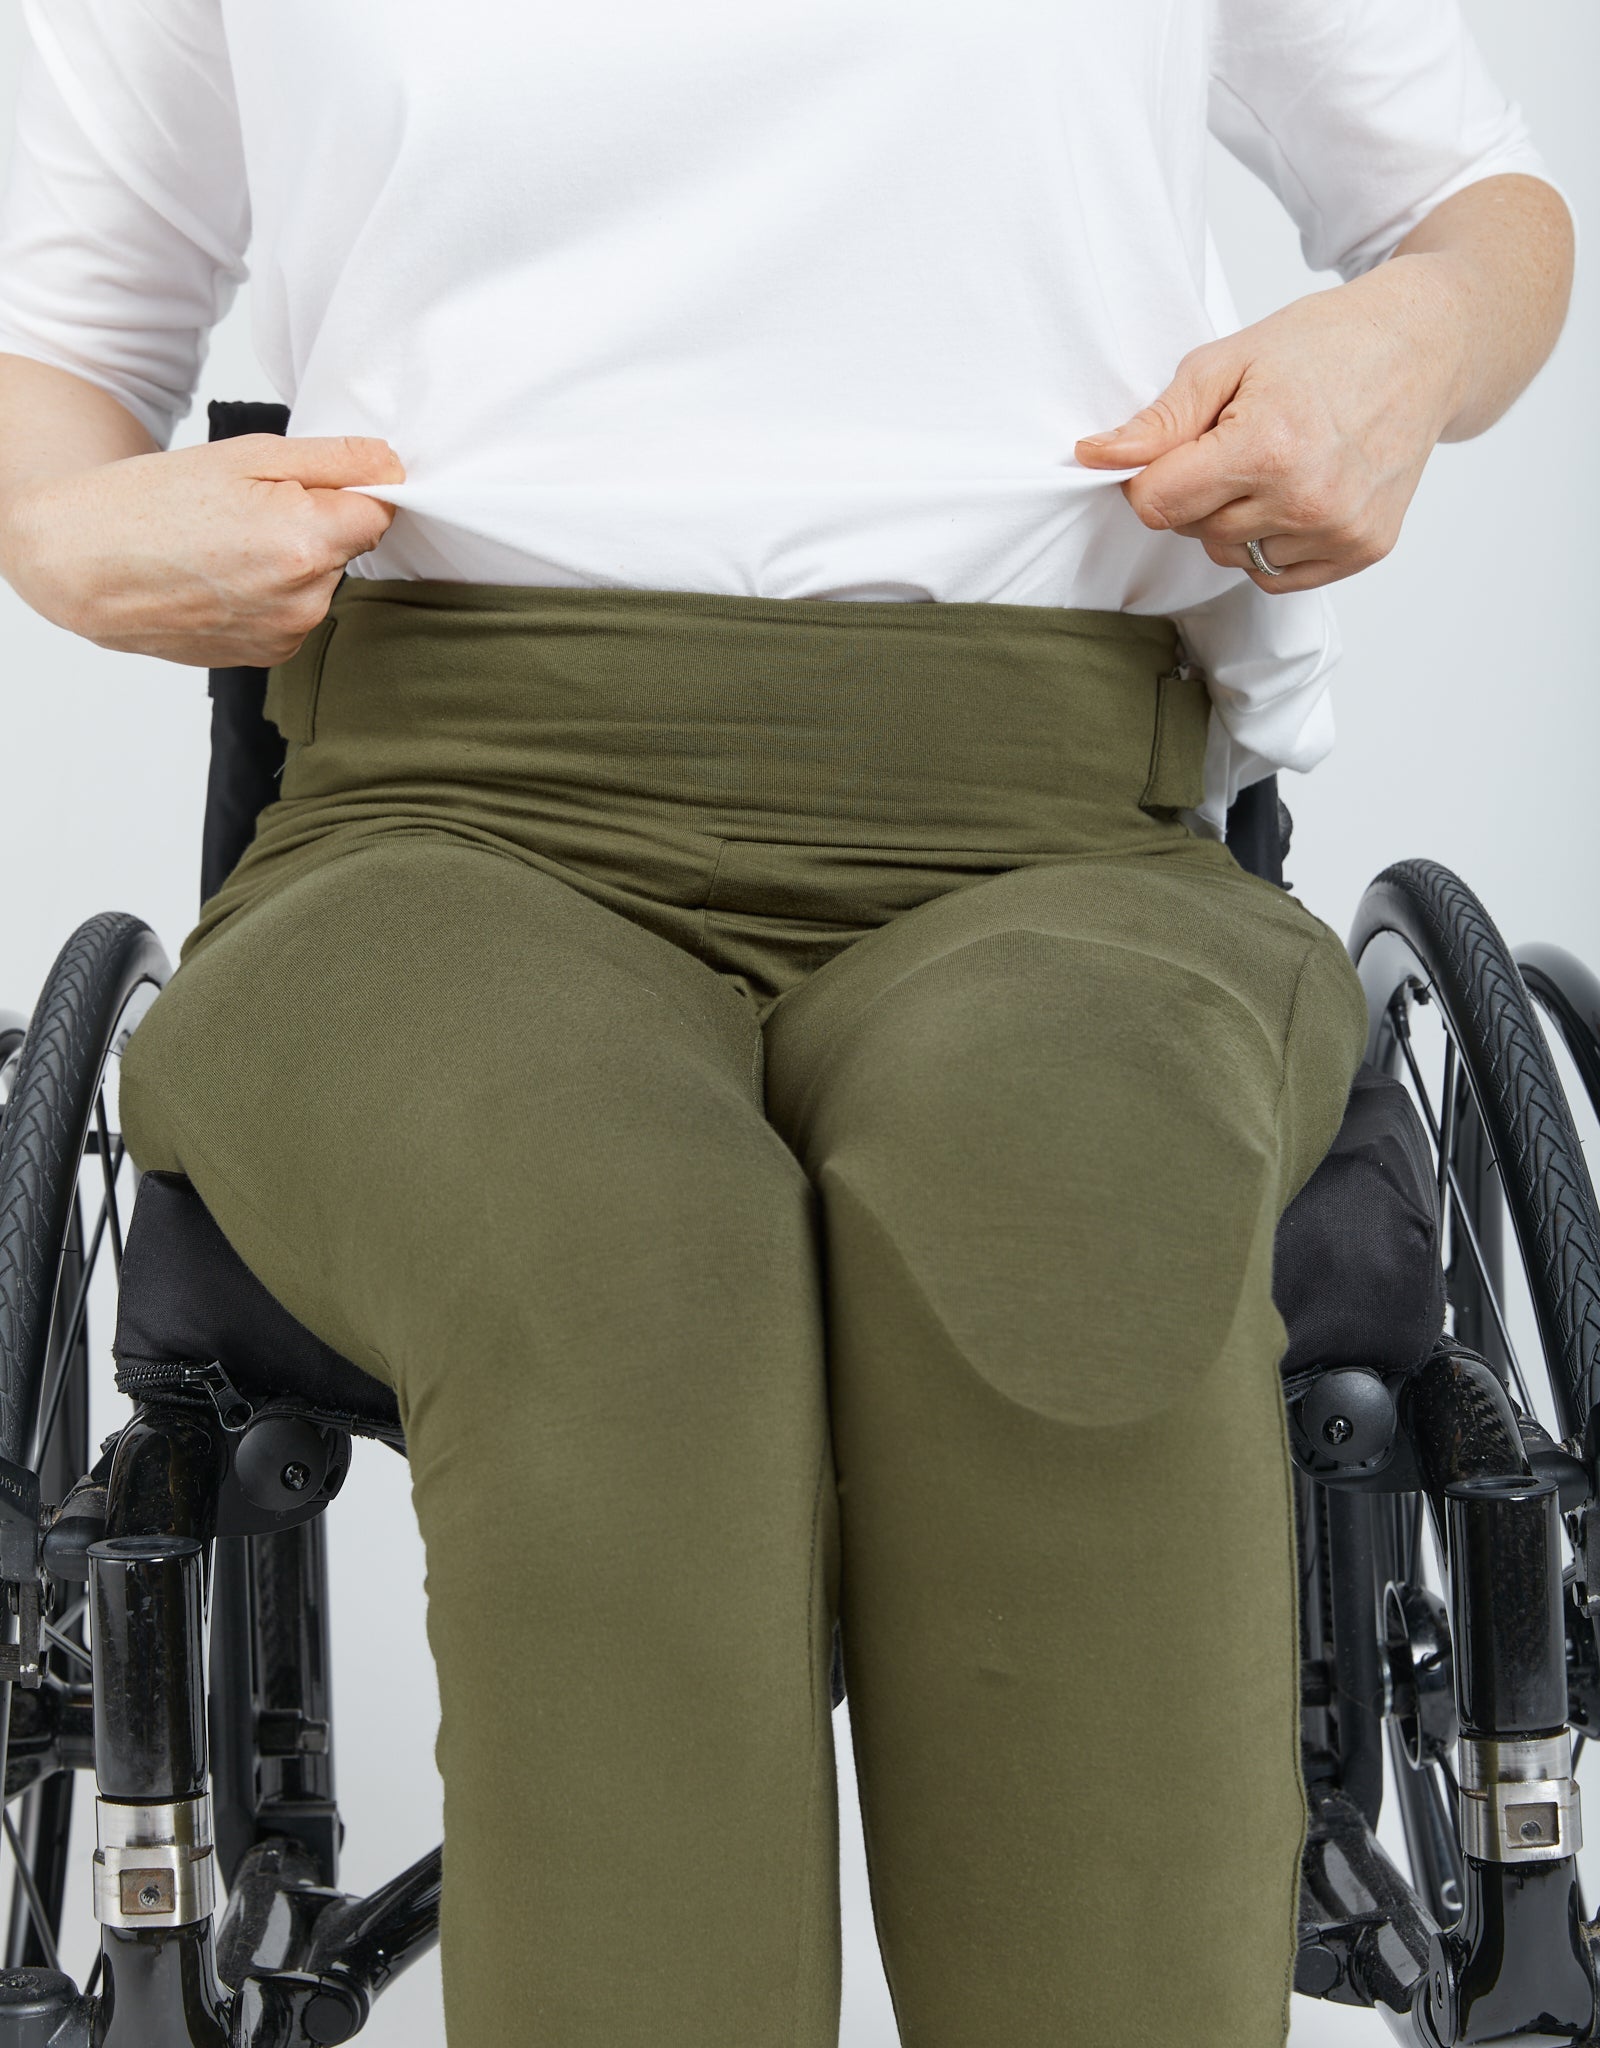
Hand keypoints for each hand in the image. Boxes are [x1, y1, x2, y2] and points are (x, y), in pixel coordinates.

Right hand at [0, 432, 405, 664]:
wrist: (83, 565)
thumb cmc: (152, 503)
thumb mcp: (247, 456)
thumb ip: (335, 460)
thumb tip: (394, 465)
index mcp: (307, 541)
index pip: (381, 510)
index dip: (352, 488)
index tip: (312, 482)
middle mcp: (307, 600)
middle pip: (349, 548)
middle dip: (316, 524)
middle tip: (248, 510)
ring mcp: (288, 634)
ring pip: (322, 582)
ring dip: (294, 561)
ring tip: (228, 545)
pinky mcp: (270, 656)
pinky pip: (294, 612)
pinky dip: (272, 593)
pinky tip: (224, 577)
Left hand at [1074, 262, 1466, 592]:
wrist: (1425, 347)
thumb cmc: (1323, 345)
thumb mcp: (1227, 361)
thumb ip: (1158, 421)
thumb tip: (1093, 457)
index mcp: (1266, 447)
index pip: (1157, 504)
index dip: (1149, 477)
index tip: (1173, 449)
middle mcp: (1306, 500)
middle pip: (1193, 533)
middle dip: (1197, 493)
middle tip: (1238, 442)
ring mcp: (1339, 531)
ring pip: (1232, 558)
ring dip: (1235, 522)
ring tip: (1277, 462)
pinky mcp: (1362, 550)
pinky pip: (1276, 577)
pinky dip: (1271, 543)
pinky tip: (1298, 492)